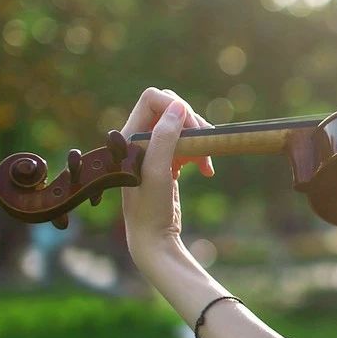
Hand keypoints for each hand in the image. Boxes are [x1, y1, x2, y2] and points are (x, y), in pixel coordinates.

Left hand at [120, 87, 214, 262]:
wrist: (153, 239)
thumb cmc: (150, 208)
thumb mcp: (157, 171)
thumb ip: (164, 137)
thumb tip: (178, 106)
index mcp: (130, 136)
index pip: (152, 99)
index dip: (175, 106)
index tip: (192, 128)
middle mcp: (140, 139)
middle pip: (170, 108)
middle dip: (192, 122)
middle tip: (204, 143)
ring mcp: (155, 150)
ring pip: (182, 125)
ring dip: (199, 139)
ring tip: (206, 164)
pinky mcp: (168, 162)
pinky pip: (188, 143)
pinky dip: (200, 152)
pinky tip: (206, 170)